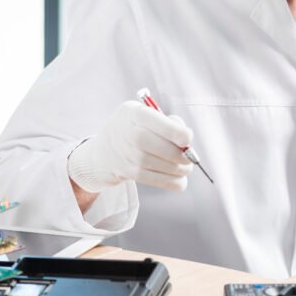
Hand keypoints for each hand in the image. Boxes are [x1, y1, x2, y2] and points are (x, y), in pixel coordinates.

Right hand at [68, 100, 193, 193]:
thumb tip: (186, 138)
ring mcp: (127, 155)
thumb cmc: (133, 128)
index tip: (188, 138)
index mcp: (133, 113)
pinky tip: (180, 179)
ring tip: (187, 167)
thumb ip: (166, 121)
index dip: (174, 131)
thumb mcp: (144, 114)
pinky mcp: (130, 172)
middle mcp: (128, 133)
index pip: (154, 121)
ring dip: (179, 169)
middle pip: (159, 147)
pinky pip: (156, 180)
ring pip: (160, 165)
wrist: (104, 150)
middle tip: (190, 157)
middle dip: (181, 154)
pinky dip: (173, 182)